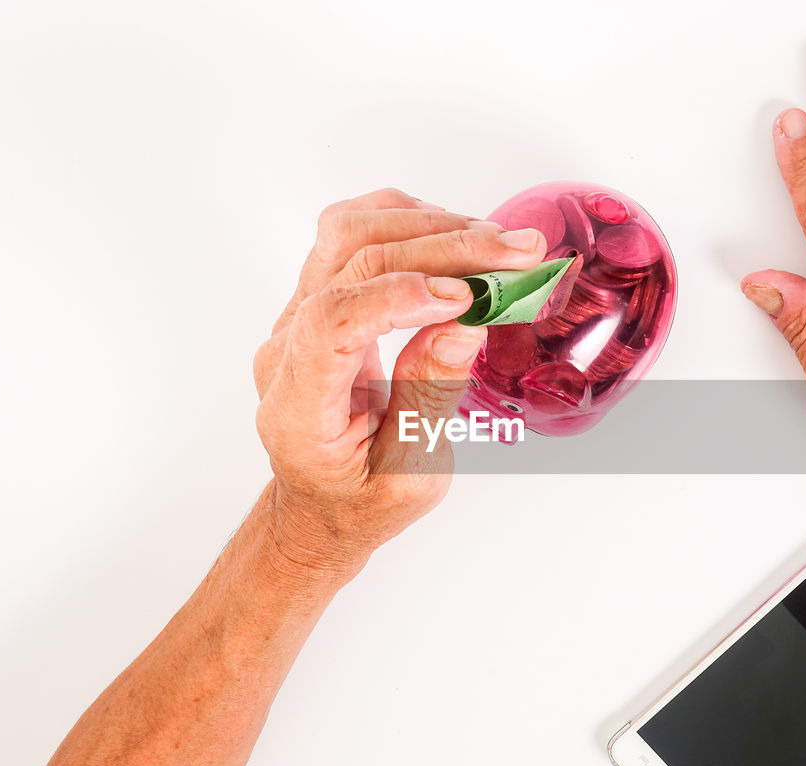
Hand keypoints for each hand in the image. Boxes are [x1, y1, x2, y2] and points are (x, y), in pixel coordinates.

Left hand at [252, 188, 546, 583]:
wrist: (323, 501)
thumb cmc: (362, 498)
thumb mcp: (410, 472)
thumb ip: (431, 397)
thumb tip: (464, 325)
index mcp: (300, 409)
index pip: (330, 324)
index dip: (398, 296)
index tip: (467, 297)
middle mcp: (286, 350)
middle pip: (351, 263)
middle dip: (442, 250)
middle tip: (518, 255)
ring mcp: (296, 317)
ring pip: (348, 233)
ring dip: (428, 225)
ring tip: (497, 243)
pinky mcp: (319, 297)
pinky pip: (351, 235)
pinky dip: (408, 223)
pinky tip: (456, 238)